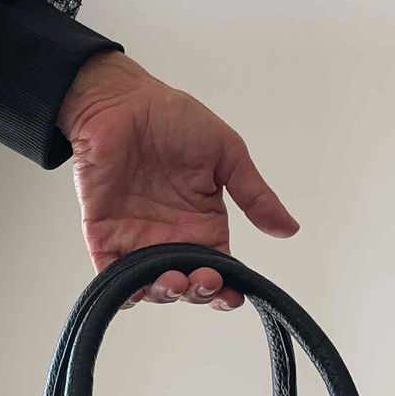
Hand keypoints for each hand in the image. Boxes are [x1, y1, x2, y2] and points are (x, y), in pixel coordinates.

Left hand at [57, 52, 298, 307]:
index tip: (233, 293)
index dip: (226, 289)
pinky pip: (112, 275)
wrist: (121, 102)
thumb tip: (290, 229)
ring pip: (152, 286)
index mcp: (204, 222)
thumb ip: (255, 195)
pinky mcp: (104, 235)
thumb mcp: (227, 153)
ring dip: (166, 294)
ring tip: (174, 280)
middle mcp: (172, 237)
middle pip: (188, 284)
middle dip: (198, 292)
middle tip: (202, 278)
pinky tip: (137, 291)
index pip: (219, 268)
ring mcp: (137, 238)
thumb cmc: (173, 119)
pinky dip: (123, 291)